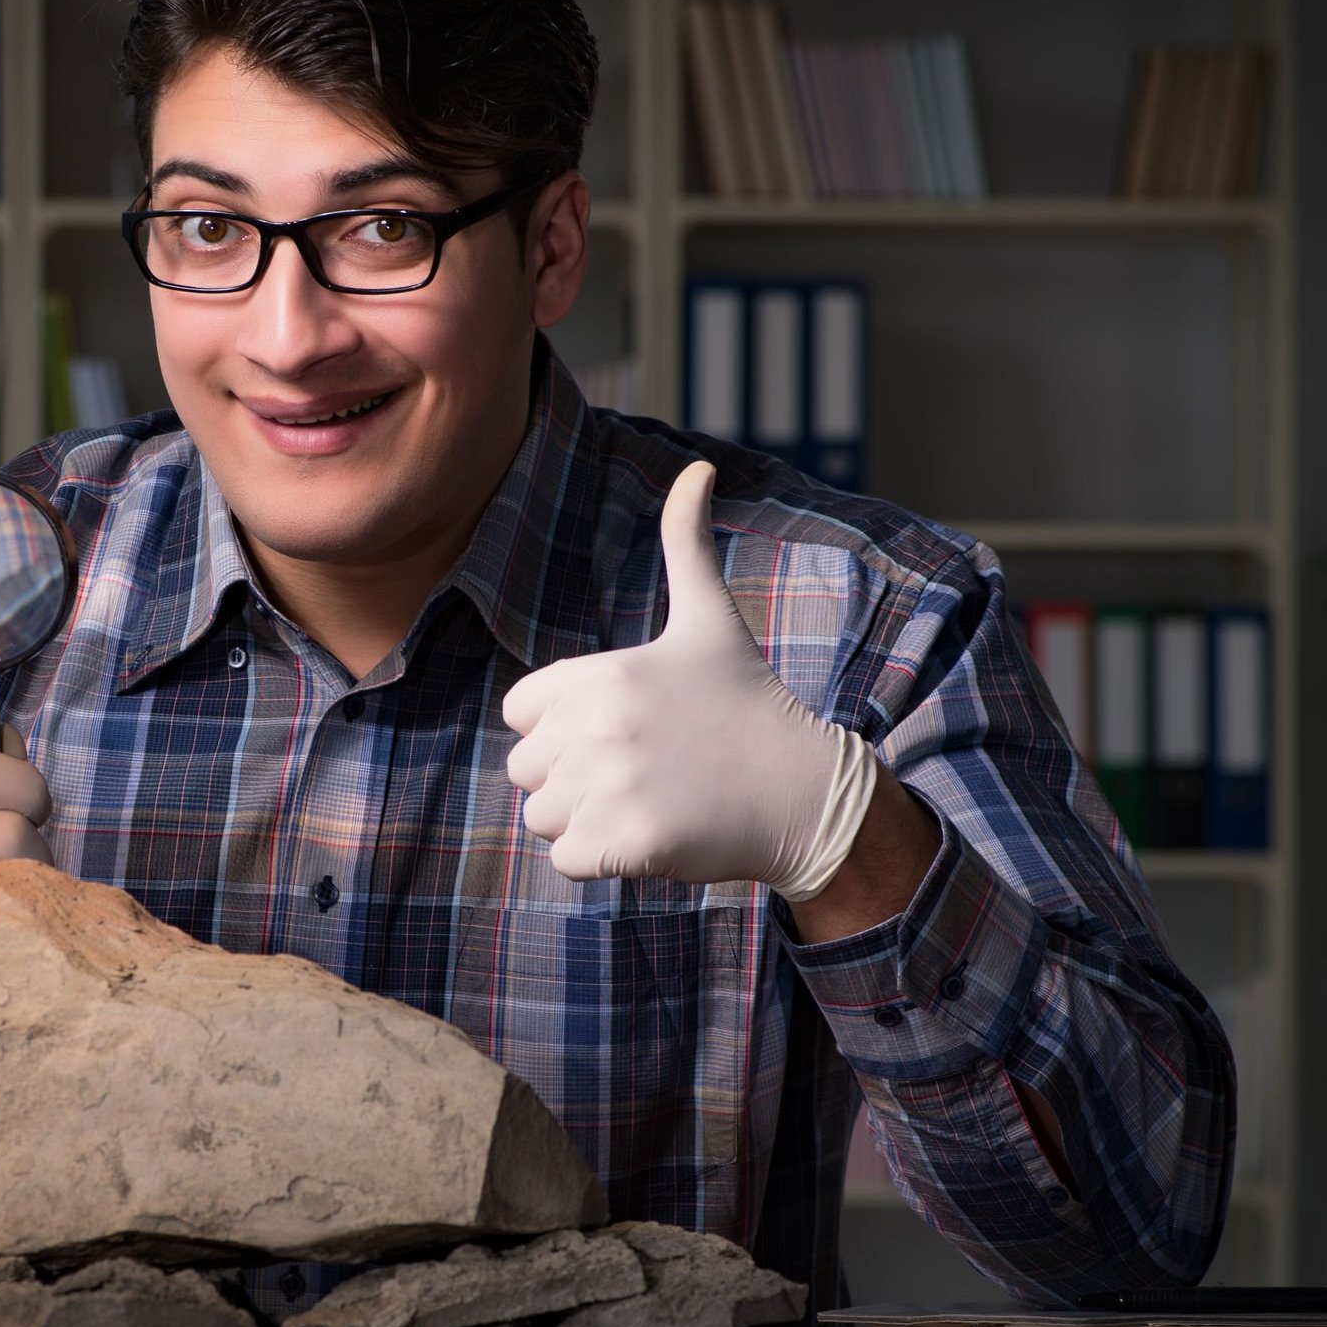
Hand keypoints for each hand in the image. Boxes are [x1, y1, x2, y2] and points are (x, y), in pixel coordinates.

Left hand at [501, 460, 878, 898]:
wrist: (806, 792)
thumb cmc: (748, 704)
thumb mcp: (711, 619)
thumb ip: (687, 543)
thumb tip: (702, 465)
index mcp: (602, 675)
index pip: (520, 715)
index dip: (563, 727)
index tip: (625, 725)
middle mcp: (599, 728)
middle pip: (526, 771)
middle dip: (573, 778)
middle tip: (645, 769)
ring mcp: (612, 789)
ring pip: (543, 819)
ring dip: (586, 821)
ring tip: (651, 800)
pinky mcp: (626, 844)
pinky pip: (567, 861)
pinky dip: (602, 860)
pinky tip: (653, 837)